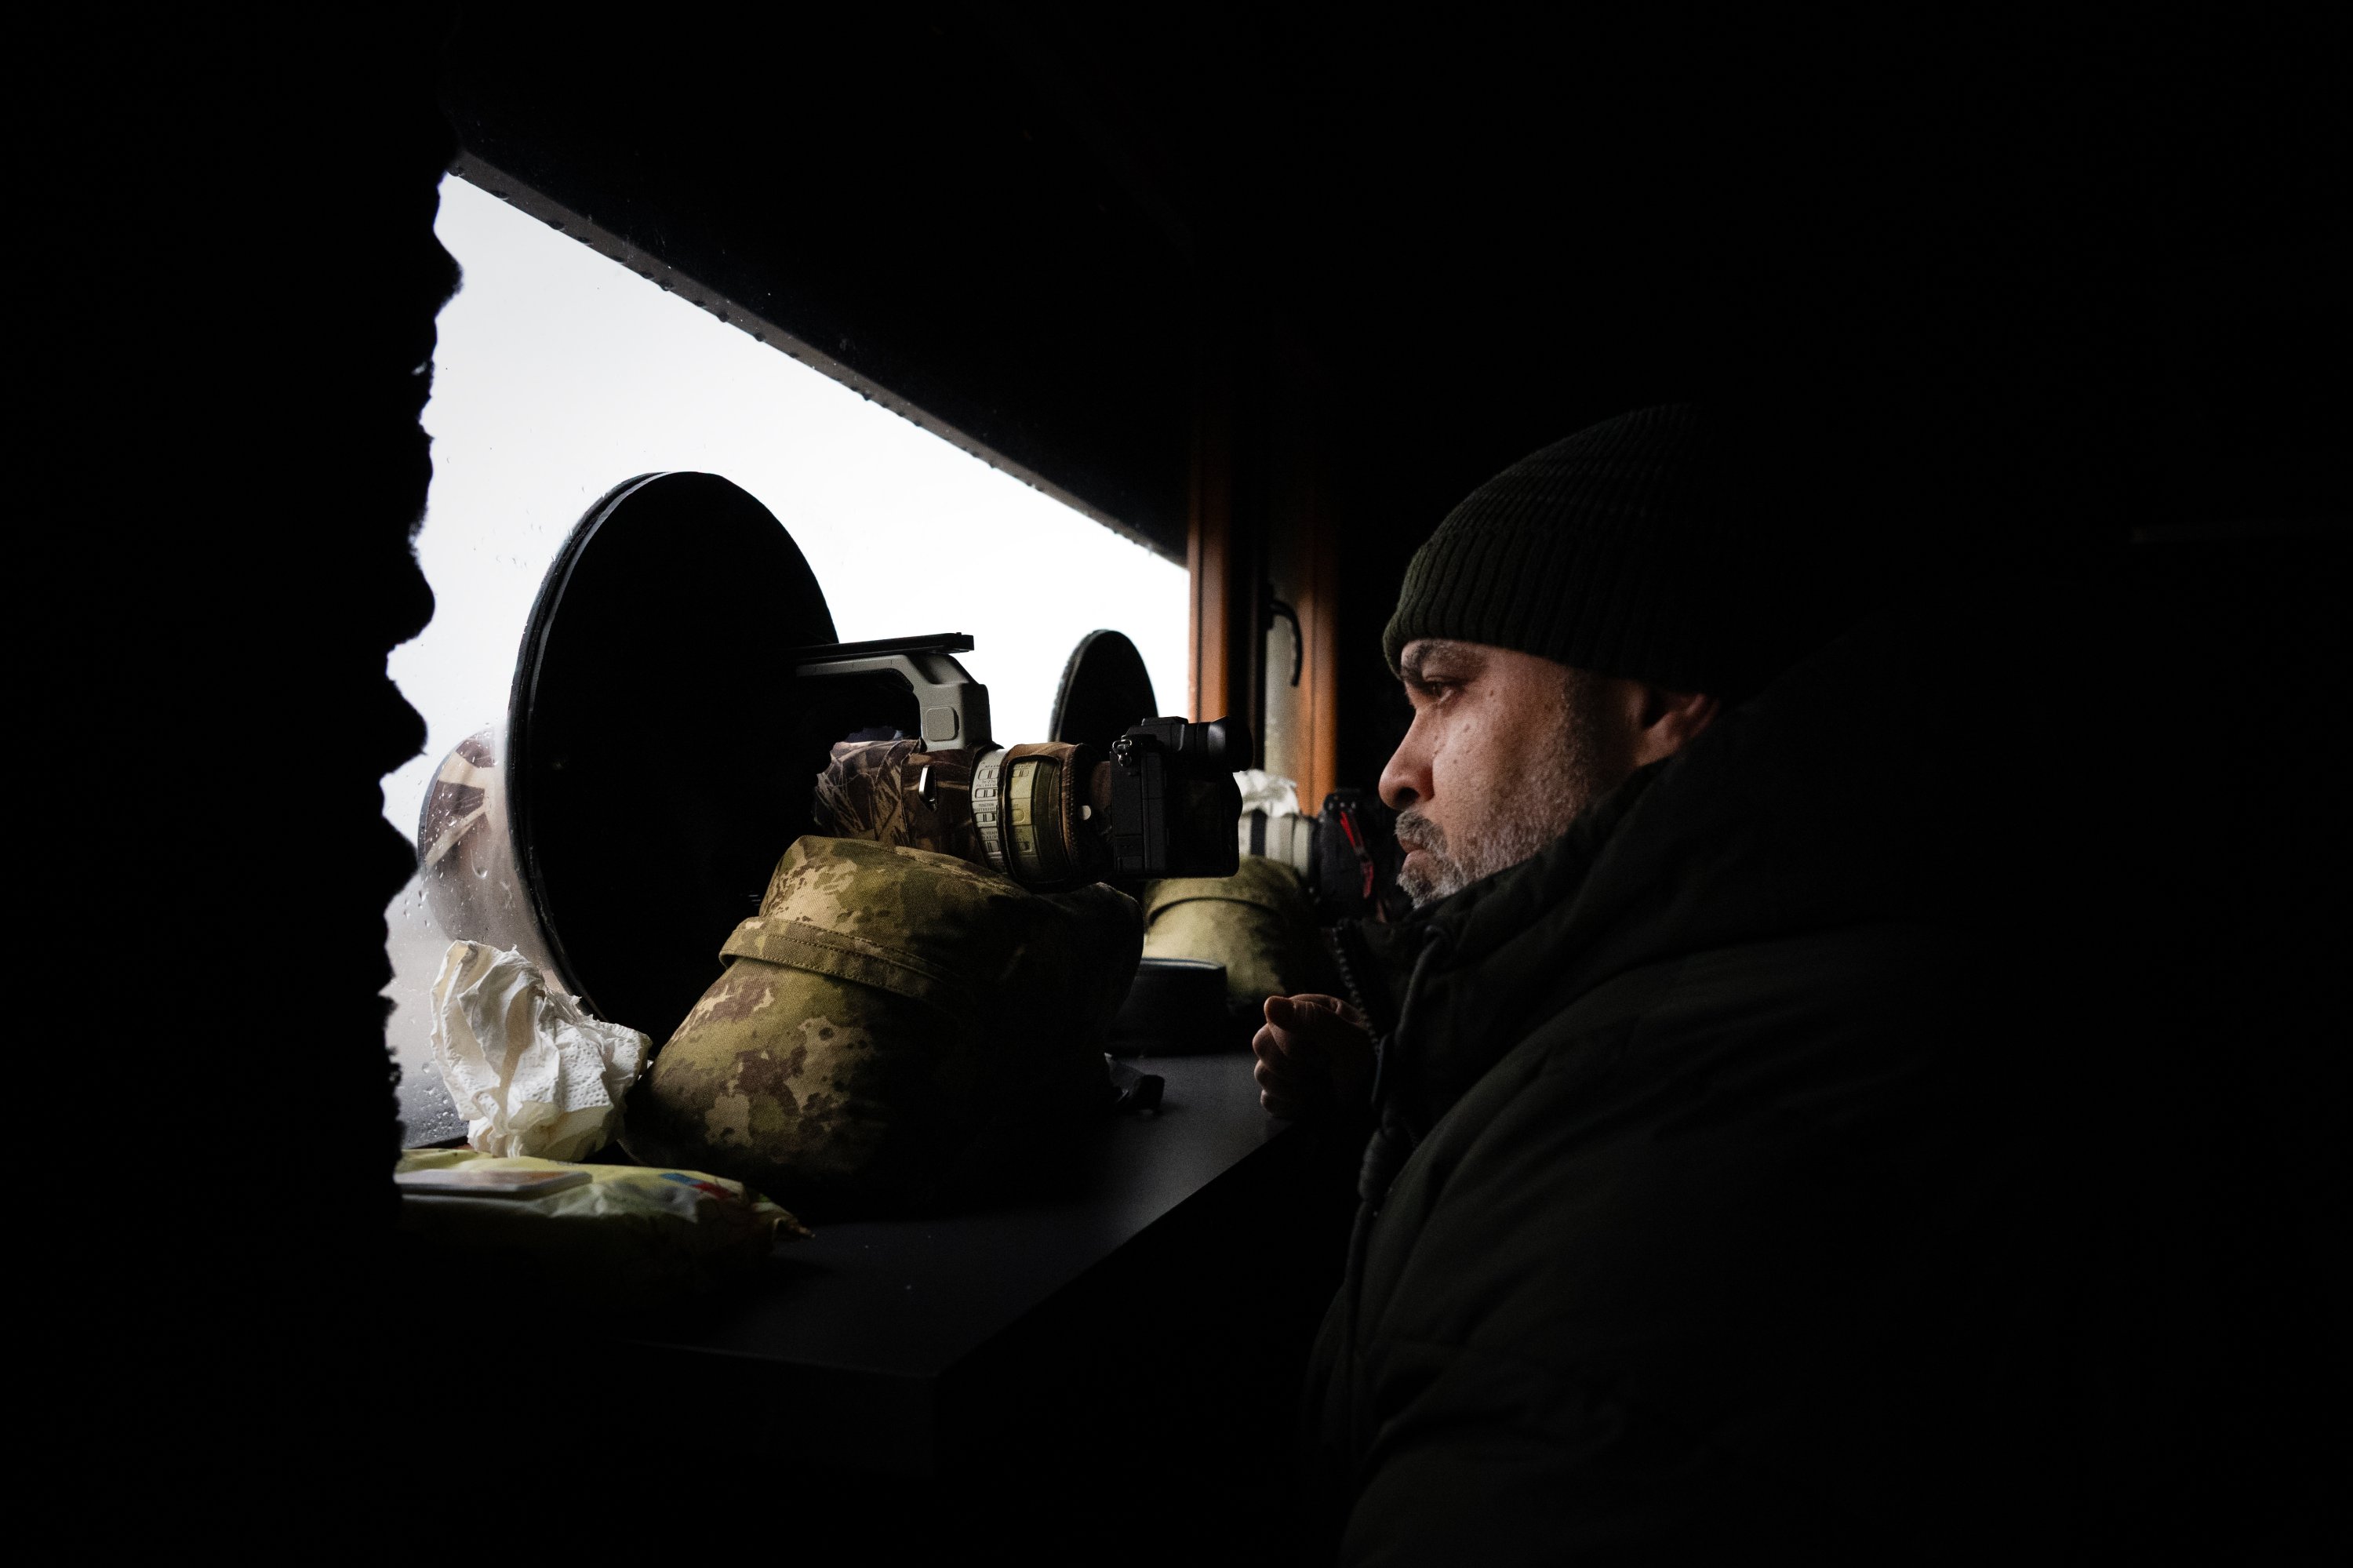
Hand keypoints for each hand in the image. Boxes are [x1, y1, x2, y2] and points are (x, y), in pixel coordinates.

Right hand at [1252, 993, 1373, 1119]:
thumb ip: (1313, 1020)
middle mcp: (1291, 1033)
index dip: (1295, 1045)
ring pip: (1263, 1074)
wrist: (1374, 1107)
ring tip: (1323, 1088)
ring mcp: (1285, 1062)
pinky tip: (1312, 1102)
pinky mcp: (1282, 1091)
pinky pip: (1268, 1098)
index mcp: (1308, 1011)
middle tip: (1325, 1071)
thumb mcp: (1350, 1041)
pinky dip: (1291, 1106)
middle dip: (1295, 1067)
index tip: (1326, 1056)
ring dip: (1296, 1088)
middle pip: (1262, 1045)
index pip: (1275, 1022)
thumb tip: (1269, 1004)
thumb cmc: (1369, 1068)